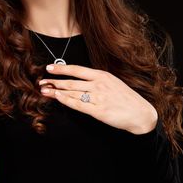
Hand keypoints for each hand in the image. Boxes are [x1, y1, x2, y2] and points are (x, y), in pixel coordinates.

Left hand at [39, 64, 157, 133]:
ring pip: (72, 93)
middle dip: (54, 82)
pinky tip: (57, 98)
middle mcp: (99, 84)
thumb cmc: (126, 99)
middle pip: (71, 82)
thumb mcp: (113, 83)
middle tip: (41, 82)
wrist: (140, 114)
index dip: (61, 69)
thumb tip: (79, 80)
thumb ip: (97, 80)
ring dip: (56, 91)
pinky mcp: (98, 110)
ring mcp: (98, 97)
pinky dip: (65, 100)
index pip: (77, 70)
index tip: (49, 68)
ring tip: (44, 90)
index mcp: (102, 75)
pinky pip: (78, 105)